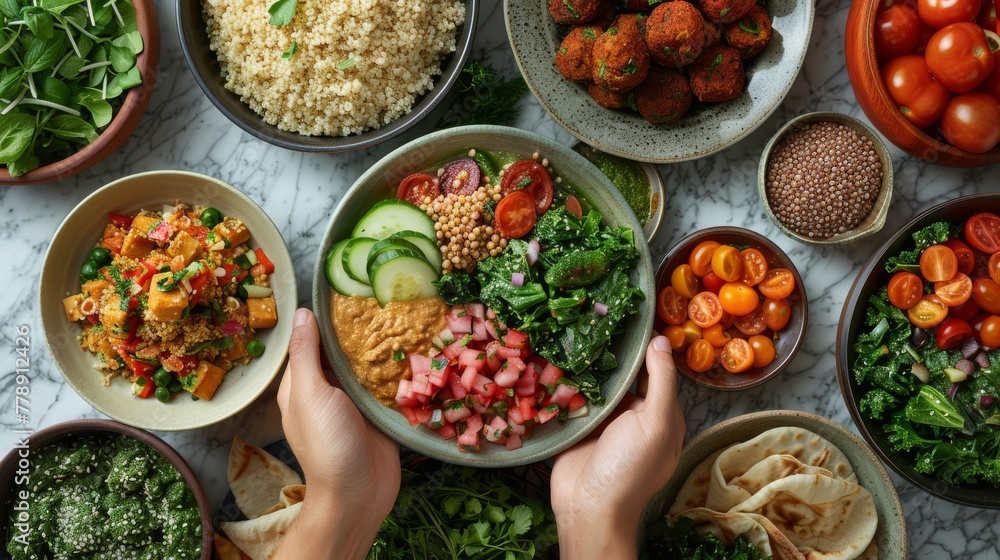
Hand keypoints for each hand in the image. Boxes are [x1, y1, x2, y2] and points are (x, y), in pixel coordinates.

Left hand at [273, 308, 399, 559]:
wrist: (359, 495)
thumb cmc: (327, 445)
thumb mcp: (311, 394)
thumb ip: (306, 354)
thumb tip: (302, 312)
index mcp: (303, 383)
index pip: (314, 339)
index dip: (329, 316)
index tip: (350, 288)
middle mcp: (329, 388)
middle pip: (345, 350)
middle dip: (364, 328)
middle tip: (388, 295)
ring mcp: (356, 401)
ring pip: (370, 365)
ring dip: (386, 347)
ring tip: (409, 314)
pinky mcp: (381, 412)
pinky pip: (390, 384)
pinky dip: (401, 370)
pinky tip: (419, 348)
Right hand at [551, 336, 684, 559]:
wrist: (588, 507)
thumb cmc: (630, 468)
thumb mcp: (656, 422)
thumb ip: (661, 381)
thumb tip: (662, 341)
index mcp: (662, 416)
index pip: (659, 373)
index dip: (649, 348)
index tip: (634, 317)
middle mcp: (635, 416)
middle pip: (627, 376)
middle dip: (615, 353)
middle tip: (600, 315)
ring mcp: (605, 422)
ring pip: (600, 384)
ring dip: (590, 364)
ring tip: (577, 327)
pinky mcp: (578, 425)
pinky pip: (576, 397)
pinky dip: (569, 380)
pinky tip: (560, 353)